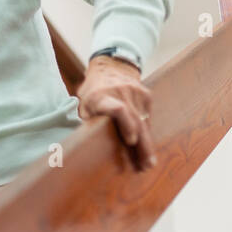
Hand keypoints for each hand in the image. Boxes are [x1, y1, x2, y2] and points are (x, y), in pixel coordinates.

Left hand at [76, 55, 156, 170]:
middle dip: (142, 145)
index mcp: (101, 97)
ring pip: (144, 122)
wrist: (111, 66)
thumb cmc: (93, 92)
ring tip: (148, 162)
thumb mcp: (83, 105)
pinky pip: (147, 117)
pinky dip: (146, 130)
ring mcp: (135, 93)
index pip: (117, 109)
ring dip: (147, 143)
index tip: (131, 141)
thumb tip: (82, 149)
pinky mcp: (146, 94)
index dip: (126, 125)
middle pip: (135, 121)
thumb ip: (87, 123)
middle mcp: (121, 93)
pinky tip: (146, 144)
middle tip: (146, 165)